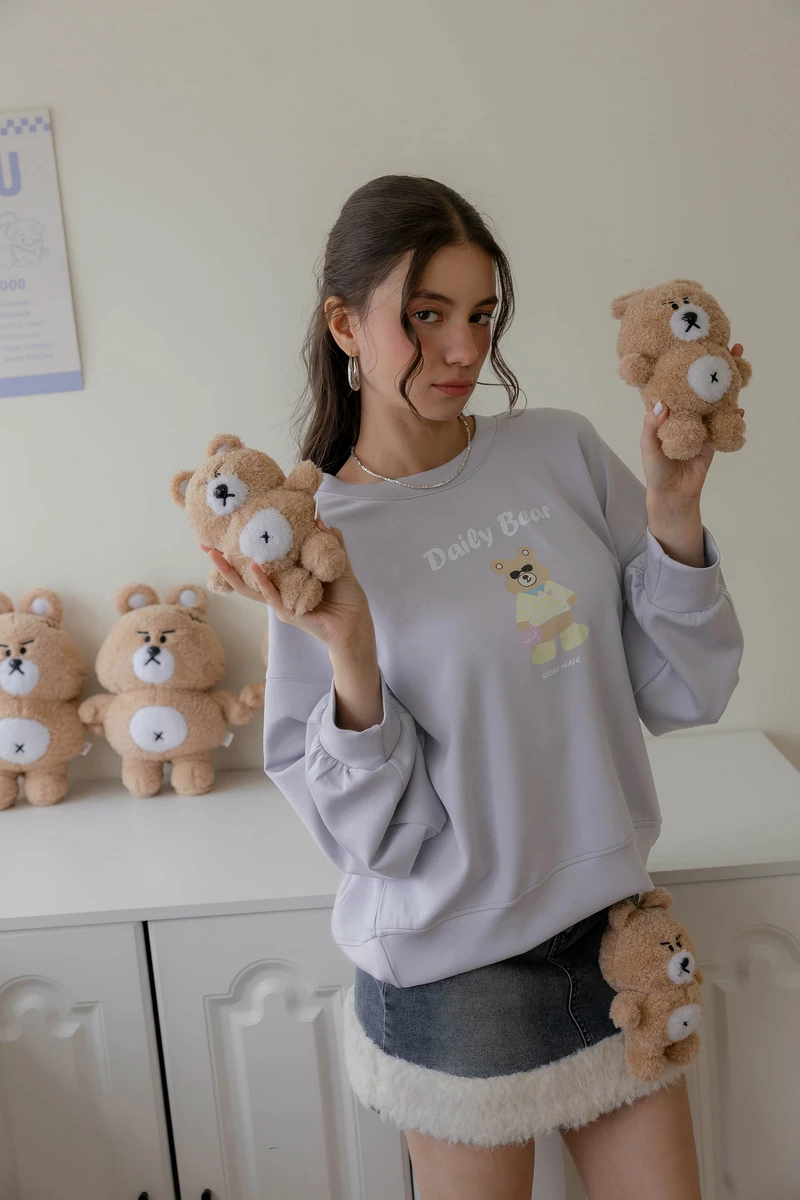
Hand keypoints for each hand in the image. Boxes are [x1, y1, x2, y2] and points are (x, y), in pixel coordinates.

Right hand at [200, 519, 375, 652]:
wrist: (357, 625)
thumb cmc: (346, 599)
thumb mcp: (337, 565)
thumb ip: (329, 544)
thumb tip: (320, 520)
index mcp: (286, 579)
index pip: (260, 563)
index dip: (243, 551)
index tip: (227, 532)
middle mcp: (278, 592)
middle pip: (244, 576)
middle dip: (223, 563)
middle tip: (205, 545)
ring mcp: (280, 604)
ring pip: (250, 588)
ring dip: (231, 572)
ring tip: (215, 555)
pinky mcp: (288, 614)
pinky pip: (272, 597)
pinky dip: (262, 583)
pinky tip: (253, 568)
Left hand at [641, 343, 745, 507]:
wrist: (673, 495)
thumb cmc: (655, 469)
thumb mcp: (648, 446)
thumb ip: (652, 426)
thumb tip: (660, 404)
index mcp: (667, 411)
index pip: (675, 381)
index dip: (683, 362)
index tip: (694, 342)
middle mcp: (685, 412)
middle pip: (701, 384)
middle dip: (714, 364)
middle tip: (730, 346)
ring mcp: (701, 423)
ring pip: (716, 399)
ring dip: (728, 384)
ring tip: (739, 366)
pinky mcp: (713, 438)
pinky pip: (725, 421)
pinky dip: (734, 414)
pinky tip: (740, 407)